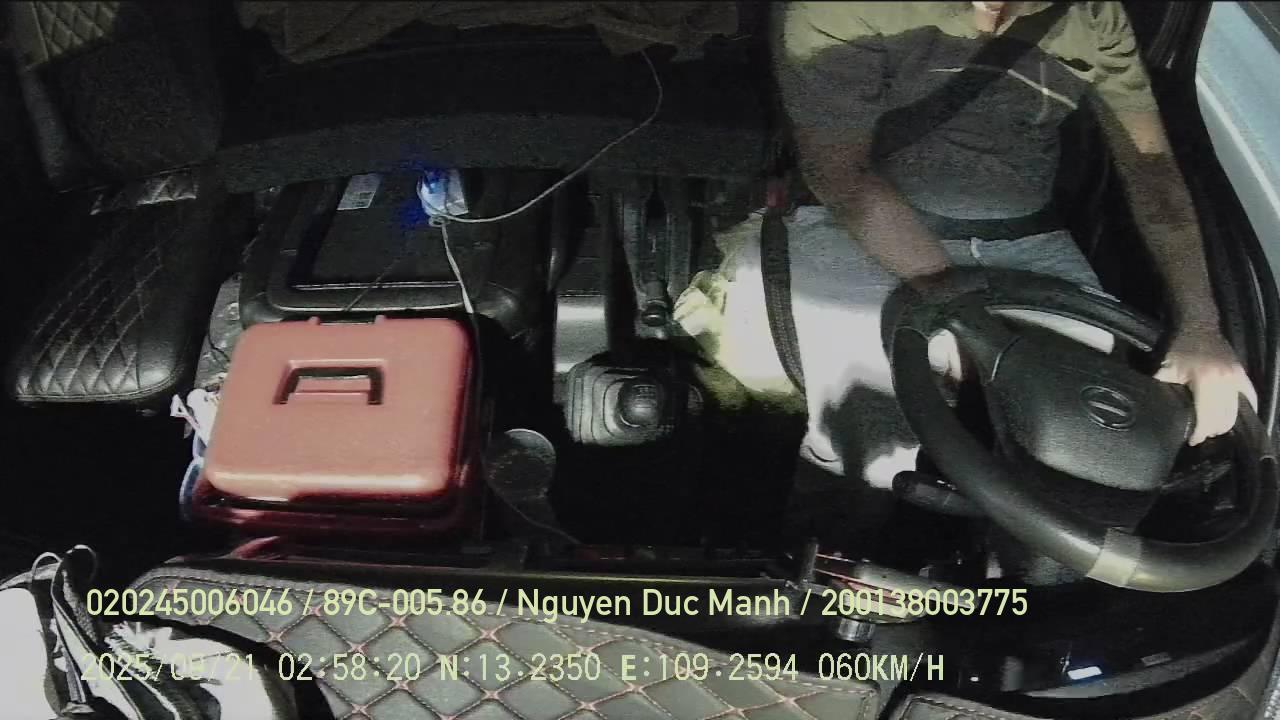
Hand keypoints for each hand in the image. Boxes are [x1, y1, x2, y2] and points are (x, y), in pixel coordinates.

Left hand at [1154, 324, 1257, 444]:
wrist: (1198, 325)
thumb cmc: (1179, 348)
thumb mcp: (1165, 370)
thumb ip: (1164, 390)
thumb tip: (1158, 410)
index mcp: (1205, 382)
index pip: (1206, 418)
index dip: (1199, 433)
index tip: (1192, 440)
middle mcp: (1225, 382)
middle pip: (1223, 419)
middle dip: (1211, 431)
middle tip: (1200, 435)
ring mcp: (1237, 378)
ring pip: (1236, 412)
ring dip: (1225, 424)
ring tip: (1212, 429)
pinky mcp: (1243, 374)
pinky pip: (1250, 398)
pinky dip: (1246, 410)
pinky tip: (1237, 420)